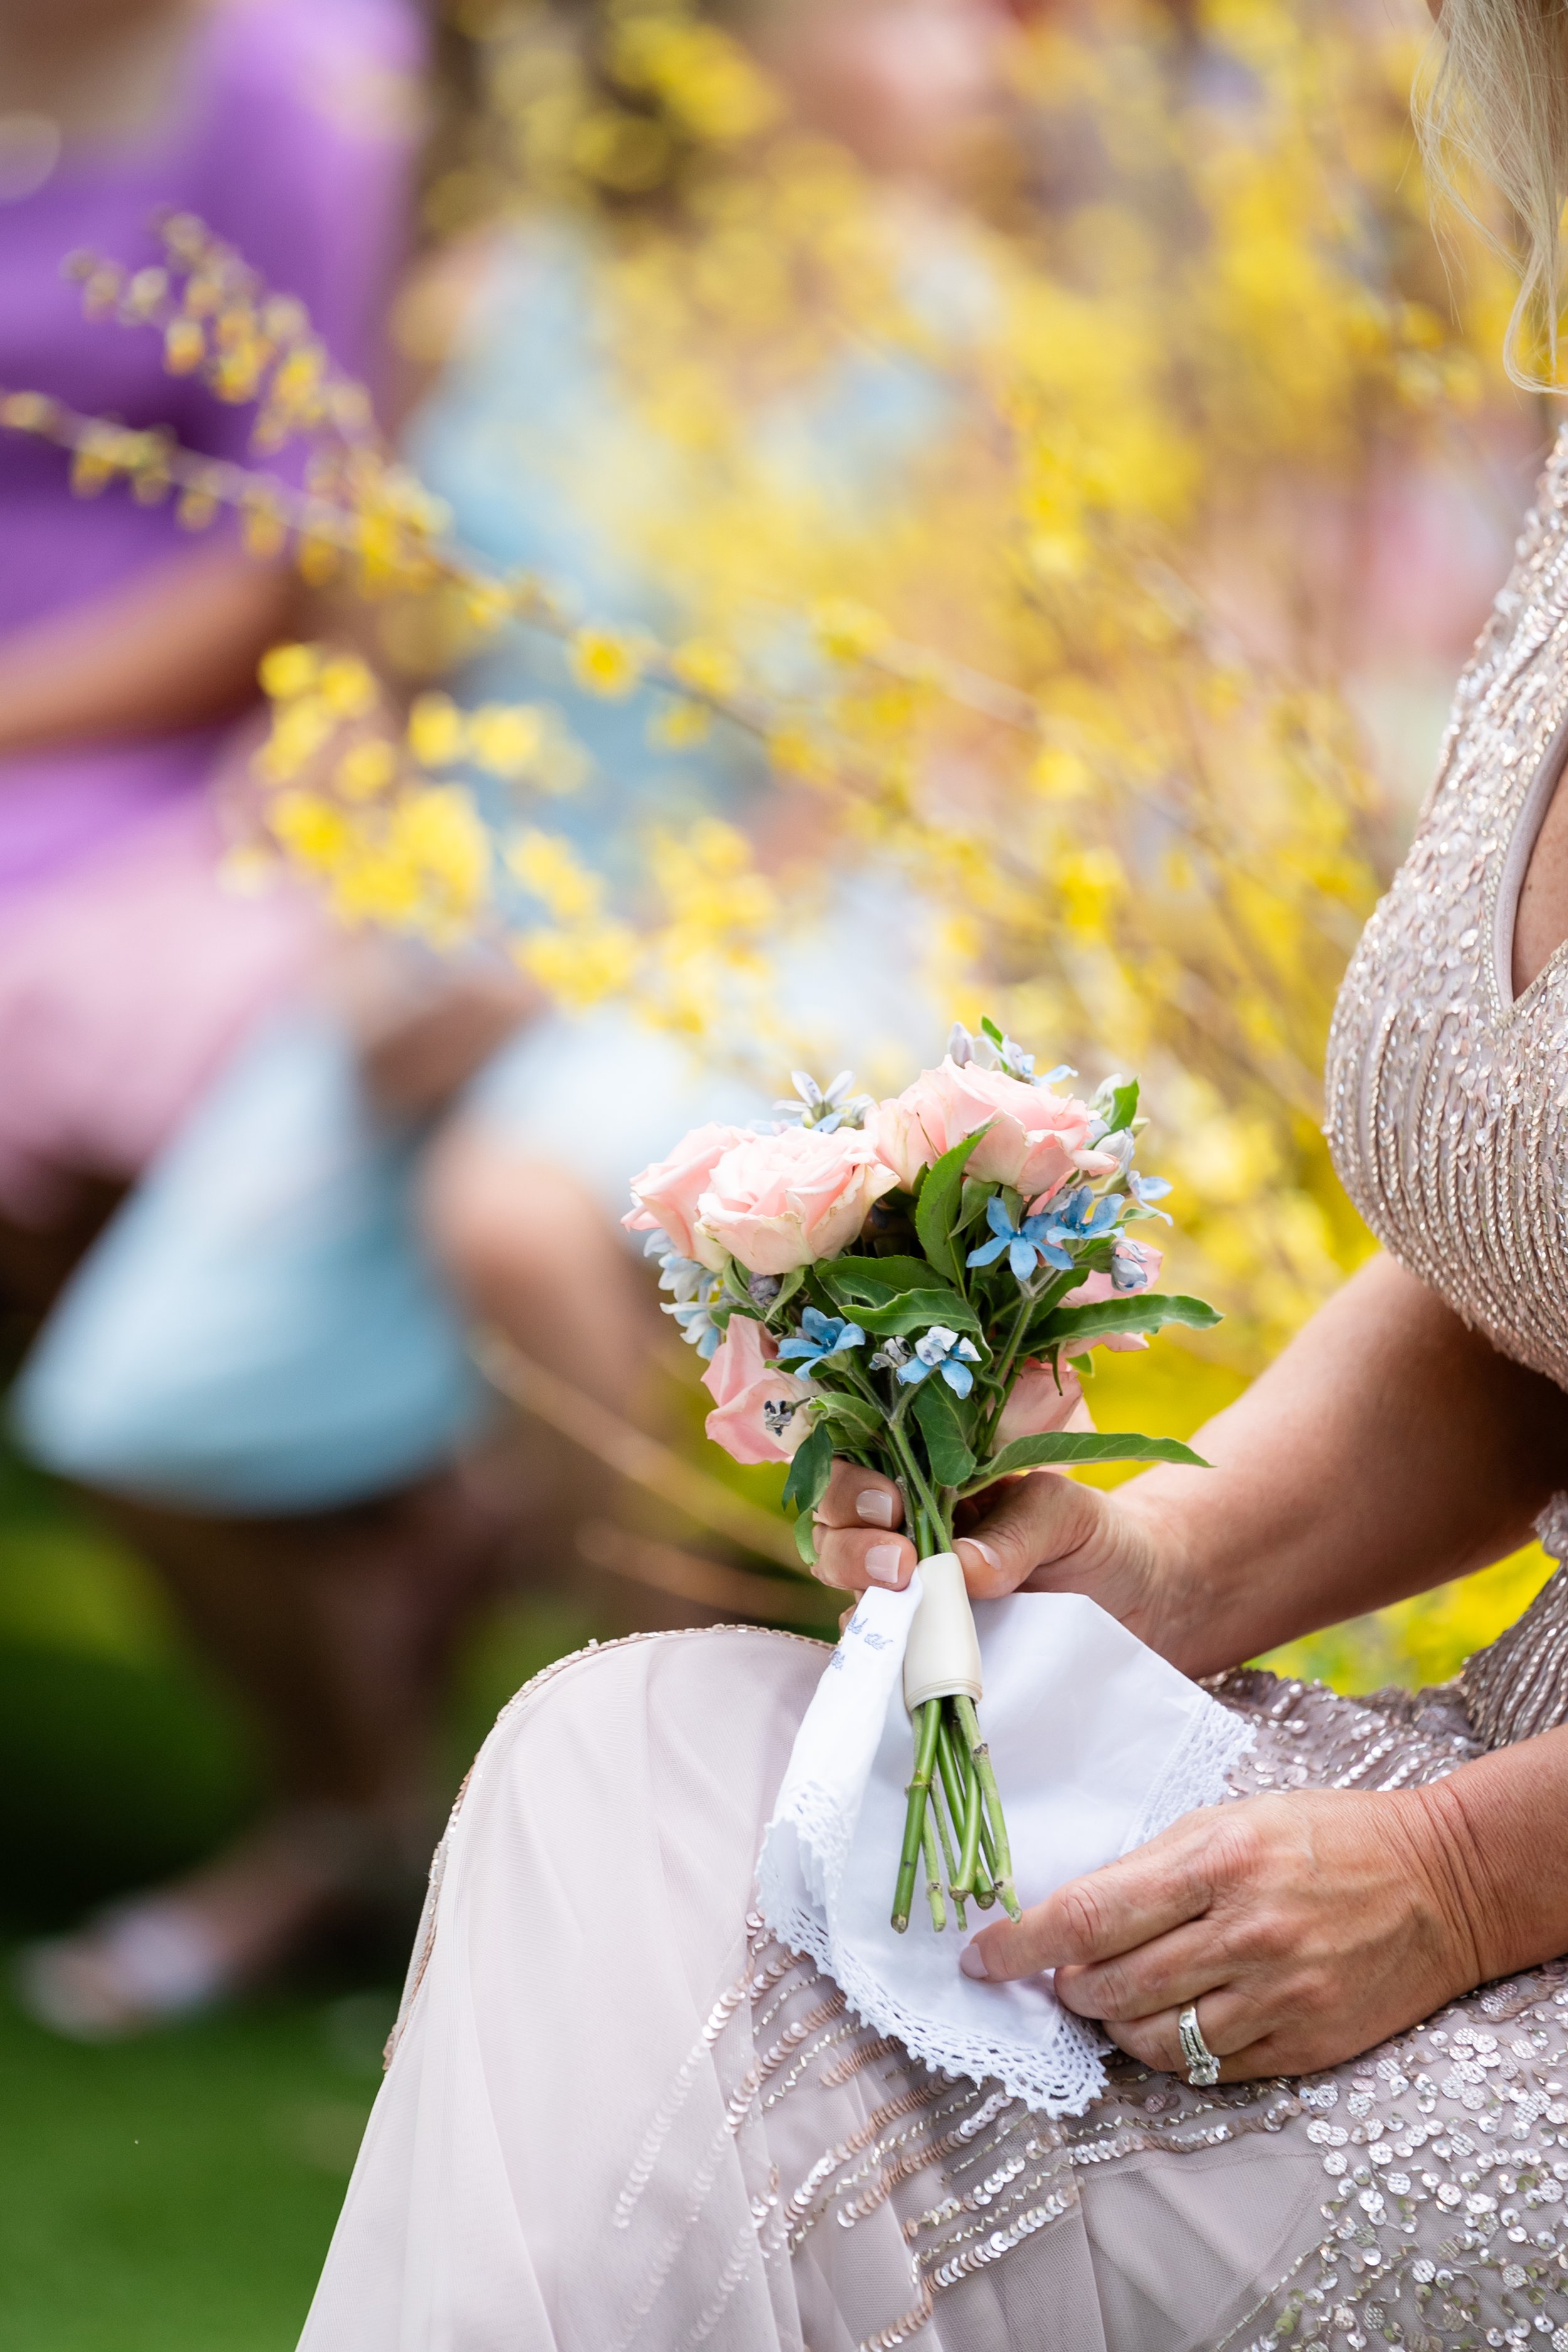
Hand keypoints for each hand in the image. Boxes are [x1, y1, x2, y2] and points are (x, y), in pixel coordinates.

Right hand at [810, 1458, 1170, 1652]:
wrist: (1139, 1603)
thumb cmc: (1095, 1539)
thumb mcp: (1066, 1513)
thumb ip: (1018, 1528)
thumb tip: (965, 1566)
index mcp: (928, 1484)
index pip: (861, 1472)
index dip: (855, 1486)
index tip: (891, 1505)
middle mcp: (905, 1535)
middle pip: (834, 1529)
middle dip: (851, 1543)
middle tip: (899, 1564)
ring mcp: (910, 1595)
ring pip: (846, 1588)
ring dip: (857, 1593)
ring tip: (901, 1600)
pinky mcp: (924, 1651)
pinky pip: (879, 1652)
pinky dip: (875, 1654)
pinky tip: (895, 1654)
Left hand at [958, 1786, 1483, 2080]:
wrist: (1439, 1882)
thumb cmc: (1323, 1836)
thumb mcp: (1229, 1821)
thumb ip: (1150, 1869)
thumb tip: (1070, 1920)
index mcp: (1217, 1863)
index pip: (1089, 1916)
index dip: (1021, 1944)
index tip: (979, 1957)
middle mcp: (1245, 1933)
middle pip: (1109, 1988)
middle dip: (1067, 1986)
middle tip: (1065, 1973)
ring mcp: (1278, 1995)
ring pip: (1151, 2040)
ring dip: (1114, 2023)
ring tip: (1117, 1996)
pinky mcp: (1305, 2044)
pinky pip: (1206, 2068)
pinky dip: (1173, 2050)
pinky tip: (1175, 2018)